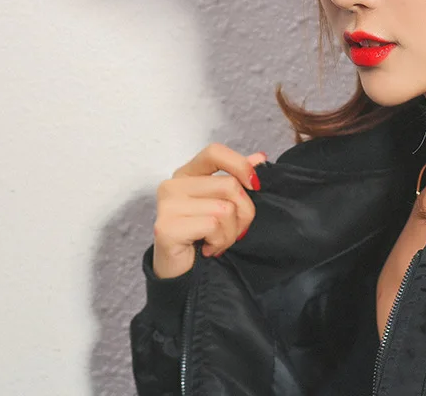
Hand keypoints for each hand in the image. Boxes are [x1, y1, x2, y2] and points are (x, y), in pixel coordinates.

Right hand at [151, 143, 266, 278]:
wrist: (182, 273)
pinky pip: (213, 226)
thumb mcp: (223, 202)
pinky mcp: (166, 227)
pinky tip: (208, 248)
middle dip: (243, 212)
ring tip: (218, 241)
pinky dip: (219, 242)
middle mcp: (173, 185)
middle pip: (229, 185)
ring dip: (231, 232)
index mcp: (187, 173)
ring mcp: (167, 205)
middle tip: (235, 230)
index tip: (255, 185)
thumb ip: (237, 177)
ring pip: (224, 208)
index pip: (214, 152)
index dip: (240, 165)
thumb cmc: (204, 235)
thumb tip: (259, 158)